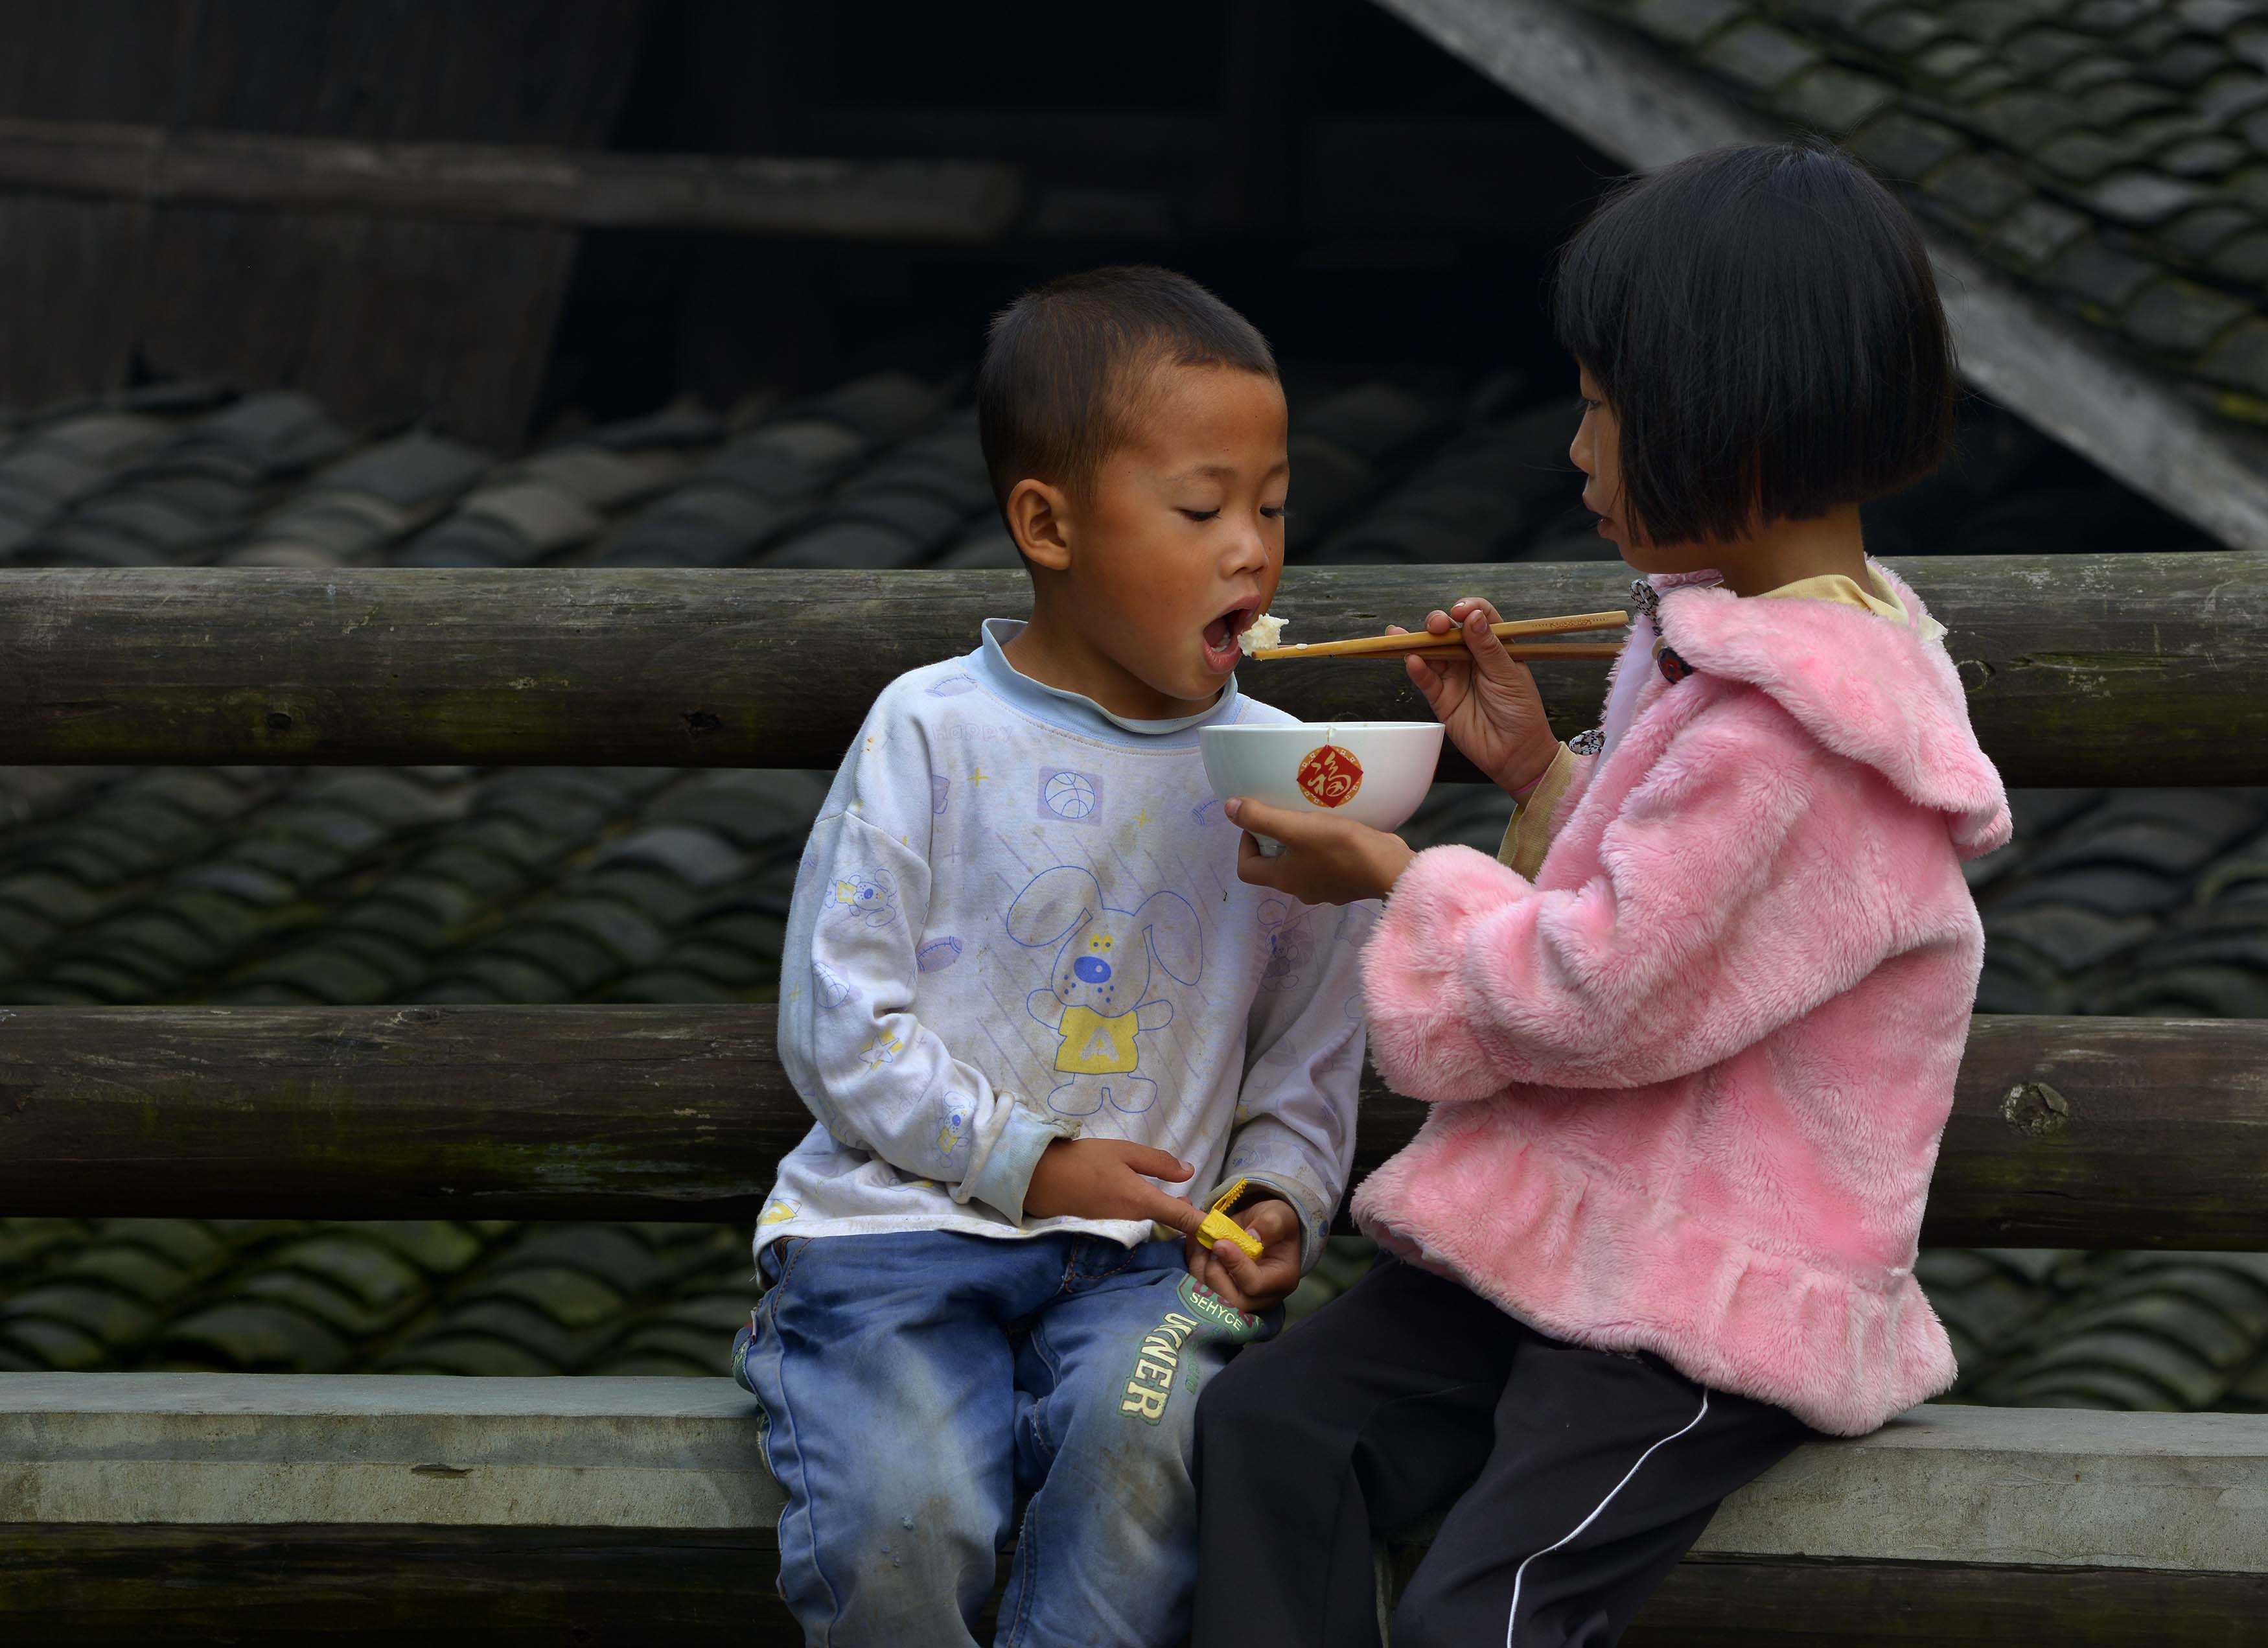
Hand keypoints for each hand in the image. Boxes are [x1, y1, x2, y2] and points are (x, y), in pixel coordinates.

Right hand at [1025, 1138, 1204, 1232]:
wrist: (1041, 1180)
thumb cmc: (1084, 1160)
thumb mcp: (1124, 1151)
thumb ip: (1158, 1162)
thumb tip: (1189, 1171)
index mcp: (1141, 1201)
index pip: (1182, 1218)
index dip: (1204, 1225)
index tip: (1222, 1229)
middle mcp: (1133, 1222)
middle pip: (1169, 1224)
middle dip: (1186, 1218)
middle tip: (1197, 1204)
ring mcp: (1119, 1230)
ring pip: (1153, 1226)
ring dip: (1166, 1216)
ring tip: (1178, 1201)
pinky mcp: (1107, 1230)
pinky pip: (1135, 1227)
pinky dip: (1146, 1218)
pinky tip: (1145, 1203)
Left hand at [1182, 1196, 1301, 1312]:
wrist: (1263, 1229)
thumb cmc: (1275, 1224)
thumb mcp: (1279, 1216)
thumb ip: (1270, 1224)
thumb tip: (1252, 1236)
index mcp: (1280, 1281)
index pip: (1254, 1284)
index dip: (1235, 1265)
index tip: (1220, 1243)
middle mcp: (1260, 1298)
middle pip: (1230, 1301)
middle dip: (1213, 1271)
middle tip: (1209, 1243)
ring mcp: (1238, 1299)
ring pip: (1210, 1298)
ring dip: (1199, 1267)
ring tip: (1200, 1239)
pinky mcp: (1220, 1293)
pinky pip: (1199, 1288)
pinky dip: (1193, 1265)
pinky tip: (1195, 1244)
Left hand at [1227, 797, 1413, 904]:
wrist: (1390, 869)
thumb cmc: (1341, 848)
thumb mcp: (1297, 827)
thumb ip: (1262, 818)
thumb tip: (1229, 809)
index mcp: (1283, 879)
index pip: (1246, 868)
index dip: (1245, 843)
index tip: (1262, 821)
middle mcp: (1299, 890)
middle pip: (1273, 865)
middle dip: (1274, 839)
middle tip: (1288, 814)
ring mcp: (1323, 889)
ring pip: (1299, 863)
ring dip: (1300, 842)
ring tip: (1312, 818)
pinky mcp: (1344, 882)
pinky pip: (1324, 864)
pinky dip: (1323, 847)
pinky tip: (1337, 829)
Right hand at [1397, 598, 1561, 796]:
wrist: (1515, 752)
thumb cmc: (1520, 710)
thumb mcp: (1508, 675)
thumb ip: (1487, 647)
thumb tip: (1473, 617)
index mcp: (1494, 646)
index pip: (1478, 617)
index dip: (1468, 609)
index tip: (1461, 612)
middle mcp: (1471, 657)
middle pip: (1448, 631)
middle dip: (1438, 623)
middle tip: (1437, 625)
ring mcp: (1454, 676)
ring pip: (1431, 652)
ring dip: (1416, 641)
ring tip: (1402, 636)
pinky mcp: (1441, 698)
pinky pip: (1426, 680)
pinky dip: (1417, 670)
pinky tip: (1412, 661)